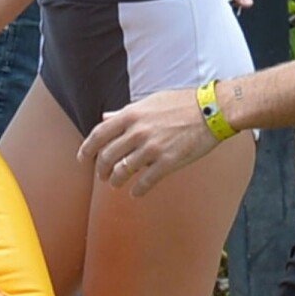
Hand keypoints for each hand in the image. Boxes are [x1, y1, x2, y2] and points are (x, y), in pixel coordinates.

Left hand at [78, 89, 220, 195]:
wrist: (212, 110)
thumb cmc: (181, 104)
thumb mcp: (149, 102)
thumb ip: (126, 112)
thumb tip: (105, 117)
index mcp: (131, 114)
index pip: (99, 134)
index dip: (86, 149)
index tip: (82, 159)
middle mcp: (138, 131)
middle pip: (107, 156)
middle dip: (101, 170)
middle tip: (102, 176)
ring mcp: (152, 148)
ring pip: (122, 171)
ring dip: (116, 181)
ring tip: (116, 184)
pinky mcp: (168, 162)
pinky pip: (145, 182)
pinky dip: (137, 190)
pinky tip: (136, 193)